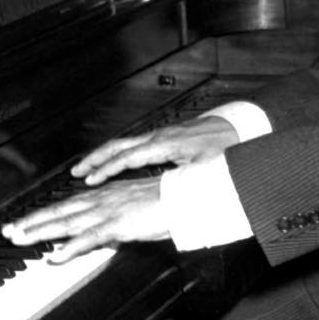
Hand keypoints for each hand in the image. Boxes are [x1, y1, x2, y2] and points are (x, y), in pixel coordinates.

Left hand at [2, 175, 165, 262]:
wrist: (184, 196)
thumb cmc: (165, 201)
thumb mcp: (133, 210)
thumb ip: (114, 221)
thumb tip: (101, 235)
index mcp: (105, 195)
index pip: (66, 206)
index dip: (42, 215)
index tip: (21, 223)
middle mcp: (101, 200)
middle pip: (59, 212)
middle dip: (32, 222)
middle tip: (8, 231)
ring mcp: (108, 211)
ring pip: (67, 222)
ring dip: (41, 231)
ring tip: (20, 239)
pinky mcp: (119, 224)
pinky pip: (91, 238)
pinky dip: (71, 247)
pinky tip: (56, 257)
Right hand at [69, 116, 238, 184]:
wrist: (241, 125)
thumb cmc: (227, 145)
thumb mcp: (208, 167)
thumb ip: (186, 180)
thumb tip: (170, 195)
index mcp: (166, 143)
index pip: (128, 156)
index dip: (107, 169)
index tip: (89, 180)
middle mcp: (160, 135)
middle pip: (120, 145)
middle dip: (96, 158)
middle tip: (76, 171)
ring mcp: (163, 134)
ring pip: (125, 142)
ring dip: (104, 155)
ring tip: (87, 167)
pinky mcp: (168, 136)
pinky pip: (135, 143)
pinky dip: (118, 153)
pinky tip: (116, 162)